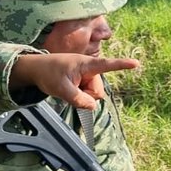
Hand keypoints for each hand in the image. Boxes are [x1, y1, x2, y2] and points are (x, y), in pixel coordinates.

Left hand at [9, 53, 139, 109]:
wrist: (35, 69)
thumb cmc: (48, 74)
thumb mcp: (61, 89)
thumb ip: (78, 99)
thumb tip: (93, 106)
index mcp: (86, 64)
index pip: (107, 65)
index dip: (122, 65)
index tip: (136, 64)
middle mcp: (89, 69)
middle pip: (98, 91)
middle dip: (87, 95)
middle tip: (70, 90)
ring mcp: (86, 75)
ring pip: (93, 94)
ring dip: (82, 95)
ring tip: (67, 87)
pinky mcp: (83, 80)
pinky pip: (87, 93)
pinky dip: (80, 94)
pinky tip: (69, 89)